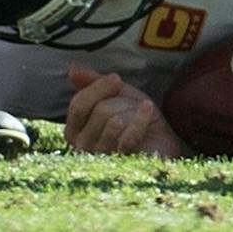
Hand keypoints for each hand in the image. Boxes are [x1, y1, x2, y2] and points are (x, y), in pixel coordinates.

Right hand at [64, 67, 182, 156]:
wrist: (160, 140)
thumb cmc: (134, 118)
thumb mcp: (115, 94)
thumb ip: (92, 83)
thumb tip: (72, 69)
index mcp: (76, 132)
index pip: (78, 105)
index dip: (98, 88)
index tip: (116, 79)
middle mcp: (82, 149)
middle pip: (99, 112)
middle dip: (121, 102)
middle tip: (133, 105)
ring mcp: (101, 159)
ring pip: (113, 122)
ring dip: (132, 112)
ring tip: (141, 114)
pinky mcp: (121, 164)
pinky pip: (127, 137)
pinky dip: (140, 119)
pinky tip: (148, 108)